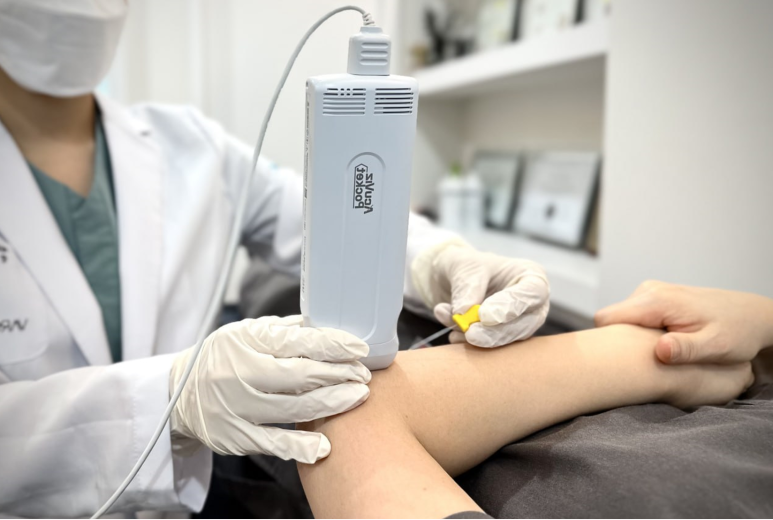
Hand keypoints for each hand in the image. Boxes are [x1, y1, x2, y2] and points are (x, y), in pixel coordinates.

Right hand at [169, 315, 370, 463]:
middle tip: (364, 375)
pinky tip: (324, 445)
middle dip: (338, 375)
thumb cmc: (222, 358)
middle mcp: (240, 374)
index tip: (359, 348)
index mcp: (246, 342)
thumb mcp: (245, 333)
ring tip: (357, 397)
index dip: (332, 345)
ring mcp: (236, 408)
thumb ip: (283, 331)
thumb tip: (325, 324)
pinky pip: (272, 443)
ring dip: (331, 404)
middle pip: (299, 376)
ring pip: (292, 409)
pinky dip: (299, 446)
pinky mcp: (234, 436)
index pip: (297, 342)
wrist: (178, 394)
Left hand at [412, 240, 549, 346]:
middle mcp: (531, 304)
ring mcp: (519, 325)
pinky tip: (453, 333)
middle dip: (495, 332)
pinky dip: (468, 342)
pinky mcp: (502, 340)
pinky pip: (490, 349)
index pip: (532, 293)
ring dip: (477, 337)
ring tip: (449, 321)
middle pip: (524, 324)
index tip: (484, 316)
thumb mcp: (463, 266)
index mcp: (532, 277)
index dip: (511, 307)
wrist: (453, 280)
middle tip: (469, 334)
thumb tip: (463, 312)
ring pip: (507, 340)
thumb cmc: (467, 266)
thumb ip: (466, 287)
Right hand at [595, 281, 772, 363]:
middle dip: (622, 342)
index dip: (608, 342)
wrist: (752, 315)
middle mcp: (649, 290)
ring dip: (633, 338)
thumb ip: (686, 349)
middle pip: (610, 320)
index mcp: (656, 301)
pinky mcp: (655, 296)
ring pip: (621, 320)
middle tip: (649, 361)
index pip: (605, 319)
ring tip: (662, 353)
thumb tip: (660, 350)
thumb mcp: (715, 347)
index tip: (622, 361)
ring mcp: (651, 291)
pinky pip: (633, 316)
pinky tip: (665, 343)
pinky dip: (642, 332)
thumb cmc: (736, 332)